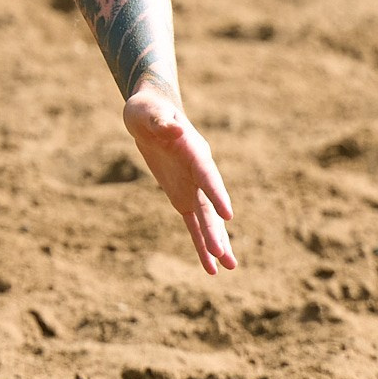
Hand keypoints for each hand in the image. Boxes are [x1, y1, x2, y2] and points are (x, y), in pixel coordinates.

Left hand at [122, 81, 238, 275]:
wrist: (149, 113)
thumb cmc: (147, 110)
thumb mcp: (147, 113)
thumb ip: (161, 121)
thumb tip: (173, 128)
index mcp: (194, 152)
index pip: (208, 176)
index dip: (217, 195)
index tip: (229, 215)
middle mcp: (199, 173)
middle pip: (211, 207)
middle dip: (217, 233)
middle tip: (226, 258)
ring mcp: (192, 187)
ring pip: (207, 221)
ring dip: (216, 243)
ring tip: (229, 267)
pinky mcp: (182, 197)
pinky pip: (192, 224)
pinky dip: (200, 243)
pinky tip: (208, 266)